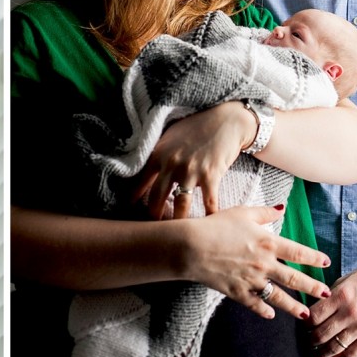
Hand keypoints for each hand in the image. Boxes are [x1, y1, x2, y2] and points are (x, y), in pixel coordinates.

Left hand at [132, 101, 255, 219]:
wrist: (226, 120)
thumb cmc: (196, 127)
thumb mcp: (170, 137)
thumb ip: (158, 155)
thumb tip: (146, 172)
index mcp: (158, 154)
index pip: (140, 182)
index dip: (134, 200)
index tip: (131, 212)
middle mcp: (171, 164)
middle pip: (156, 198)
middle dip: (154, 217)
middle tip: (154, 231)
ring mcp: (191, 170)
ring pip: (181, 205)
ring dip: (179, 222)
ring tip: (178, 236)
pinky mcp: (211, 175)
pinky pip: (208, 203)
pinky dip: (209, 216)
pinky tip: (208, 227)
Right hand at [178, 205, 331, 320]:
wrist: (192, 246)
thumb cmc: (215, 225)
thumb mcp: (241, 213)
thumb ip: (264, 212)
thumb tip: (282, 208)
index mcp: (268, 243)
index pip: (298, 253)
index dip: (314, 258)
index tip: (326, 263)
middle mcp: (264, 264)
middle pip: (294, 279)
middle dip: (312, 288)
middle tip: (326, 294)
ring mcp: (252, 280)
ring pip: (279, 297)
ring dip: (295, 307)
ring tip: (306, 314)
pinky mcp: (237, 292)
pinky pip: (255, 304)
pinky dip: (264, 310)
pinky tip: (271, 315)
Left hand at [307, 254, 356, 356]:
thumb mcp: (345, 280)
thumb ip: (330, 296)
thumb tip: (314, 310)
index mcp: (341, 295)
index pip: (314, 315)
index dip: (304, 322)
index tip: (301, 324)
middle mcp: (350, 312)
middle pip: (321, 333)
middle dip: (309, 340)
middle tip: (304, 342)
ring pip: (334, 346)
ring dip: (321, 354)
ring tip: (313, 356)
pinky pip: (353, 353)